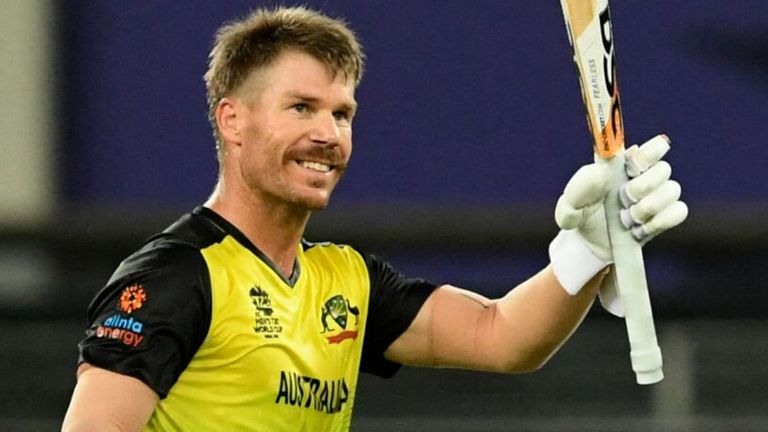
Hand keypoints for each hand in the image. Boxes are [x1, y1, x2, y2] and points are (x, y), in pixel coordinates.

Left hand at [549, 135, 687, 296]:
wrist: (589, 246)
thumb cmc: (580, 217)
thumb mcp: (570, 206)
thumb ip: (578, 188)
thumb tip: (601, 173)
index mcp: (623, 164)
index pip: (651, 146)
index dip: (650, 153)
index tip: (634, 167)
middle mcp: (644, 176)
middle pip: (663, 169)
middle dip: (643, 187)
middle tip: (624, 200)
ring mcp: (657, 196)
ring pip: (672, 190)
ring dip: (649, 207)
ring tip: (628, 219)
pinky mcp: (665, 216)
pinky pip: (679, 211)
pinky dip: (659, 222)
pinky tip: (640, 230)